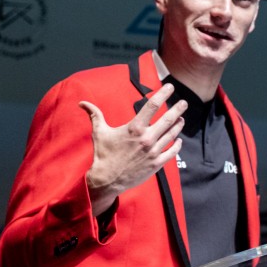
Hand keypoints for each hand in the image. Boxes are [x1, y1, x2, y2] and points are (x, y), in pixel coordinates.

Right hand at [82, 83, 186, 215]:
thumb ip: (95, 115)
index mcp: (135, 128)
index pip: (152, 106)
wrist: (107, 179)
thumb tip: (82, 103)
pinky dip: (177, 145)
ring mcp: (153, 151)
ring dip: (178, 125)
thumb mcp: (99, 132)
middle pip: (168, 120)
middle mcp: (147, 138)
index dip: (163, 94)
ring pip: (172, 135)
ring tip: (182, 119)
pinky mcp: (156, 164)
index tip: (169, 87)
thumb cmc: (103, 155)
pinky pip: (172, 152)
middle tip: (184, 103)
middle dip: (178, 109)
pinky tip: (179, 140)